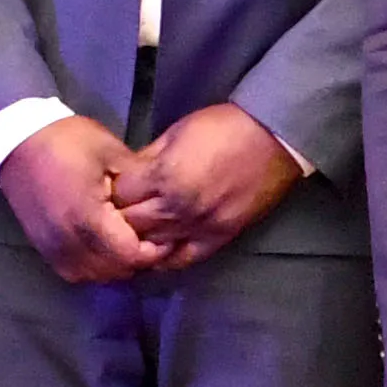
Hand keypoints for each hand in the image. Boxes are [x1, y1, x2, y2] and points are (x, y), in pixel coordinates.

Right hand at [0, 115, 165, 285]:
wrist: (17, 140)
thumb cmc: (67, 141)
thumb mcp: (111, 152)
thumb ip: (138, 183)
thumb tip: (162, 204)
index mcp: (87, 216)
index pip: (130, 255)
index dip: (153, 251)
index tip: (164, 235)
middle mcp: (67, 240)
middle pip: (114, 271)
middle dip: (137, 260)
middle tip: (151, 241)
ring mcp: (51, 247)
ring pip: (93, 276)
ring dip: (114, 266)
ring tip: (127, 244)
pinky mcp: (42, 247)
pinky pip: (73, 272)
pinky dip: (92, 267)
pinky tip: (103, 249)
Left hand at [106, 103, 301, 268]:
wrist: (272, 139)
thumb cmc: (223, 127)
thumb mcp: (176, 132)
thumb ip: (148, 157)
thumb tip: (126, 174)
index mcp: (164, 175)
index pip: (120, 193)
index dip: (113, 189)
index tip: (114, 186)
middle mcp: (176, 206)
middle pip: (129, 223)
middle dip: (119, 215)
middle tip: (118, 210)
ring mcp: (197, 226)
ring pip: (150, 245)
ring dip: (138, 239)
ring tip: (131, 231)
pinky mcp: (217, 238)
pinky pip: (182, 259)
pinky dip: (164, 260)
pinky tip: (154, 253)